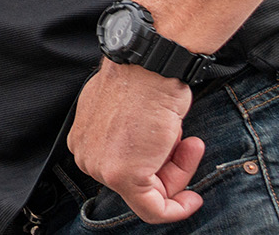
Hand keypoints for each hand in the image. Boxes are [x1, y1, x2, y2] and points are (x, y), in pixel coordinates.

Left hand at [69, 60, 203, 223]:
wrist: (150, 69)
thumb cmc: (145, 83)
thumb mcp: (131, 115)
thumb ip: (130, 139)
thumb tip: (144, 151)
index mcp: (85, 140)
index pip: (124, 169)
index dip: (159, 166)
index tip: (179, 162)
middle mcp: (87, 156)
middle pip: (137, 183)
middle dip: (172, 168)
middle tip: (190, 144)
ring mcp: (102, 168)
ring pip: (150, 195)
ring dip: (180, 174)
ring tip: (189, 142)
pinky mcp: (122, 176)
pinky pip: (154, 210)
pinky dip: (178, 209)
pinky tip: (194, 198)